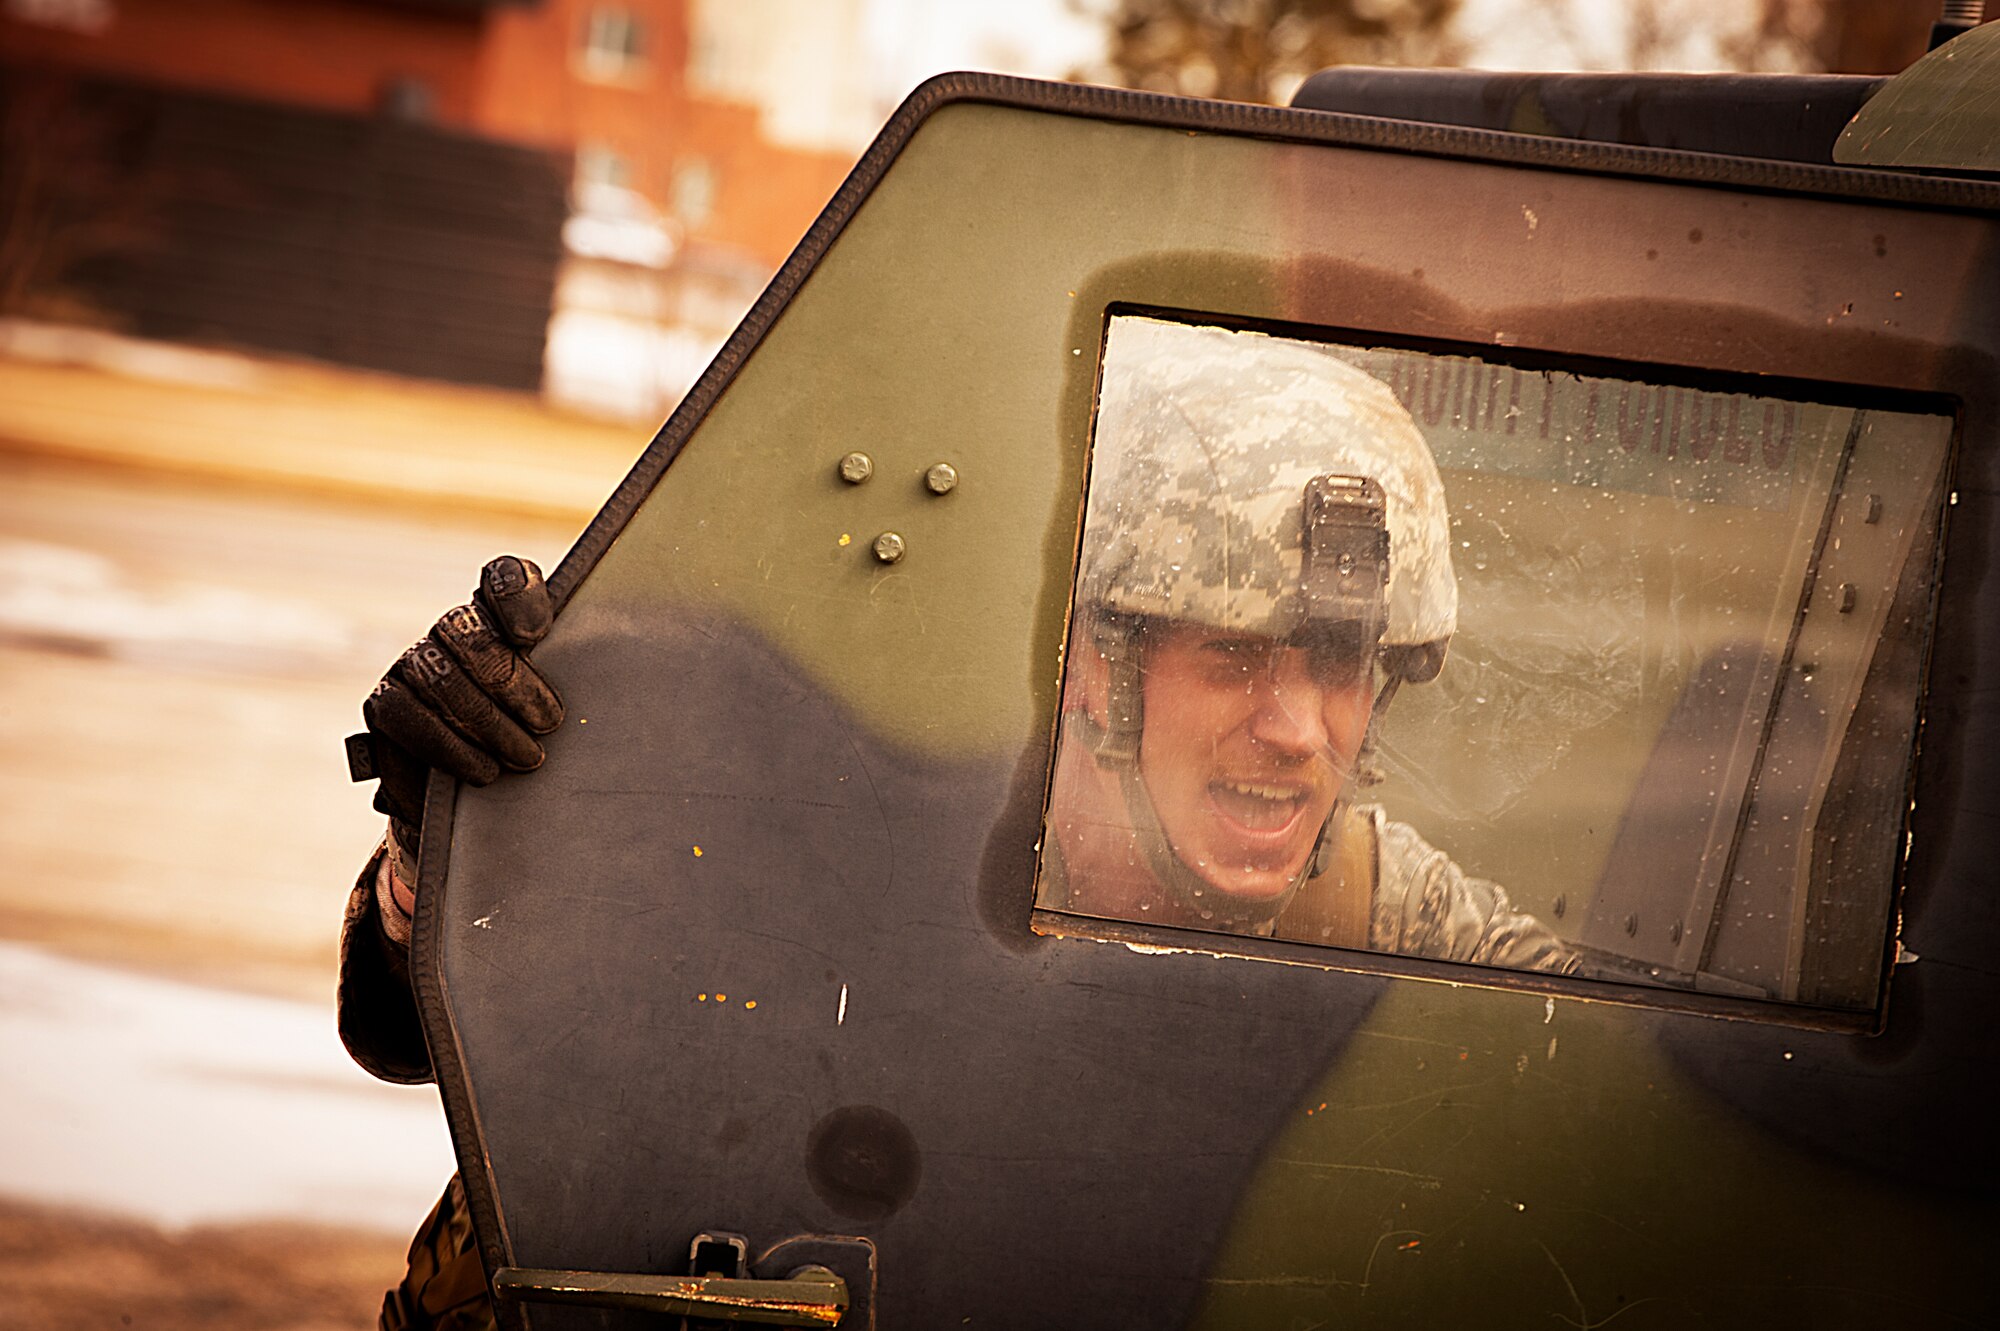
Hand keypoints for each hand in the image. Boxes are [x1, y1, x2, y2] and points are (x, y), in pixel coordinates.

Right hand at [347, 556, 563, 856]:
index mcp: (502, 615)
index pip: (507, 578)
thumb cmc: (536, 737)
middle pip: (471, 632)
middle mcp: (453, 629)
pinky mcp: (386, 702)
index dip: (518, 597)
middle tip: (549, 724)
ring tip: (526, 759)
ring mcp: (413, 661)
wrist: (477, 793)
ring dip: (489, 724)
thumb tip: (628, 665)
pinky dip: (451, 749)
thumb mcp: (564, 703)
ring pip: (441, 678)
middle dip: (513, 681)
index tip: (534, 636)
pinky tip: (484, 772)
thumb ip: (581, 674)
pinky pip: (409, 717)